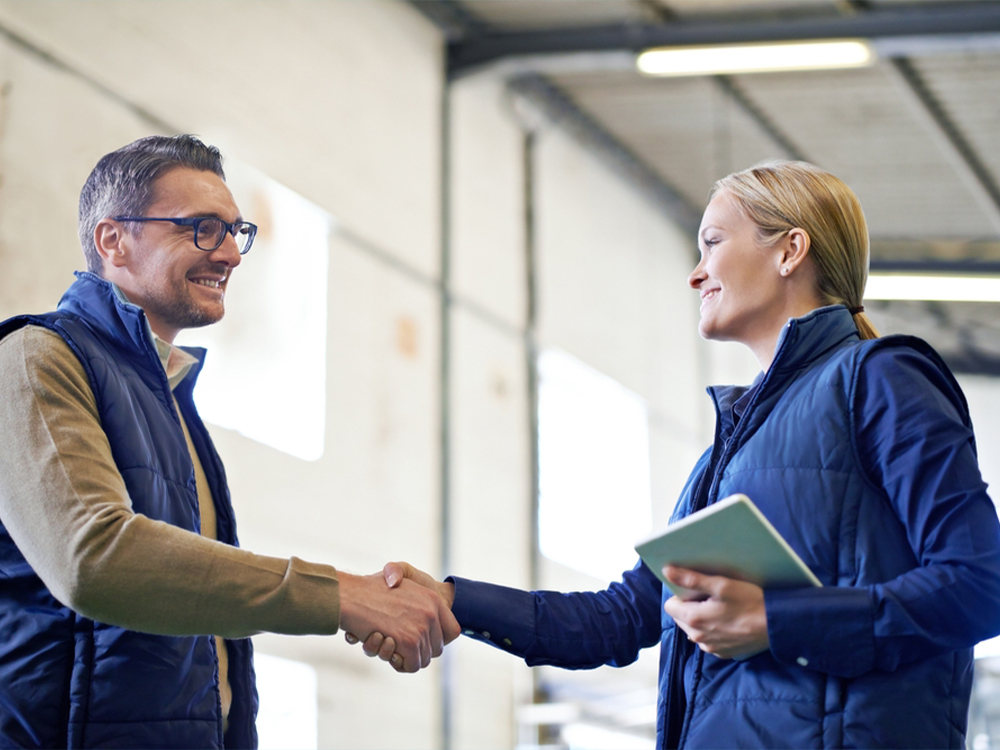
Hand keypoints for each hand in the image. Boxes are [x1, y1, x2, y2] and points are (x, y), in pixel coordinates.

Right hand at [337, 567, 459, 672]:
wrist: (350, 595)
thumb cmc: (370, 588)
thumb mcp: (400, 581)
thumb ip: (419, 600)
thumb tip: (428, 623)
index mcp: (432, 599)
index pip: (452, 630)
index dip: (438, 640)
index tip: (422, 641)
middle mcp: (431, 613)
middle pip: (436, 649)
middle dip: (418, 651)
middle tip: (397, 643)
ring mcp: (421, 627)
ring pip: (423, 659)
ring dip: (405, 657)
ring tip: (385, 641)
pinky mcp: (409, 641)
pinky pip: (411, 665)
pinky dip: (399, 663)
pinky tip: (384, 646)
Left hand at [661, 565, 768, 659]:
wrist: (777, 625)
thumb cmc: (750, 602)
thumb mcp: (722, 585)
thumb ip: (692, 579)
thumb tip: (667, 571)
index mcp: (694, 620)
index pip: (670, 606)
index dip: (680, 595)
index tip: (695, 589)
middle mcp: (698, 638)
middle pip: (681, 618)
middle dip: (690, 606)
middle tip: (710, 597)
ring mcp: (711, 647)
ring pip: (694, 629)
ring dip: (701, 618)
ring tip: (721, 608)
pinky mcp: (722, 652)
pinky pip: (708, 638)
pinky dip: (713, 629)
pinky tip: (728, 620)